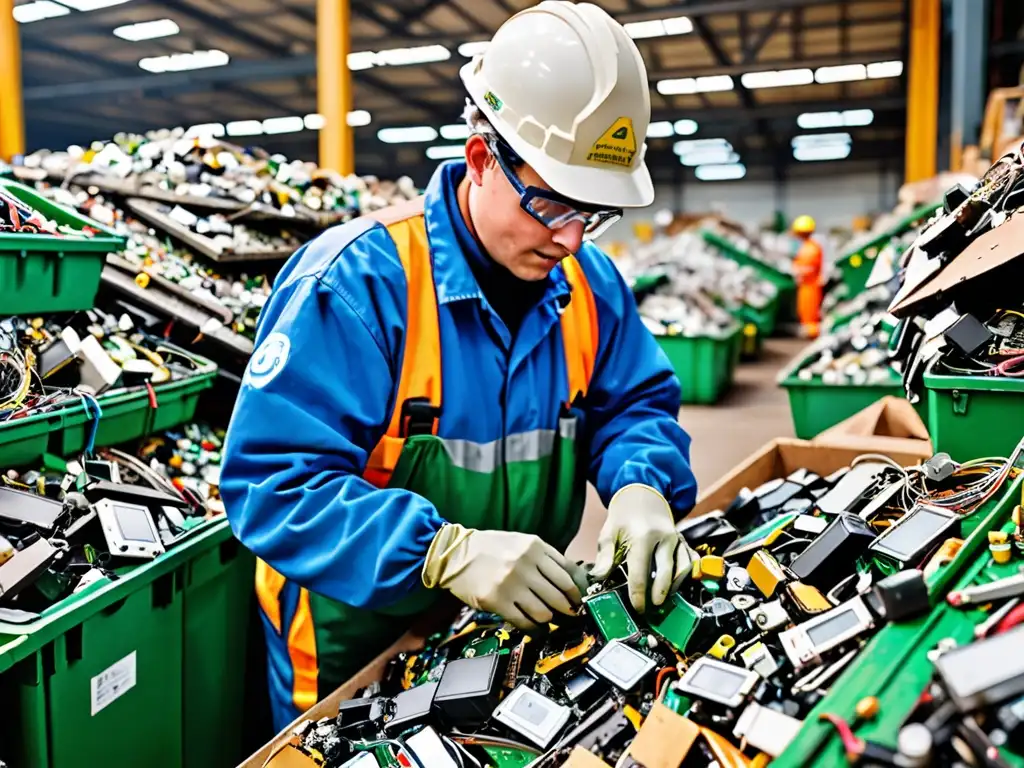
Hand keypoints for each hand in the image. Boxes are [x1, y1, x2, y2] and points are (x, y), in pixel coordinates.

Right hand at [422, 524, 585, 629]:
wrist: (454, 554)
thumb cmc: (490, 548)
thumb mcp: (521, 542)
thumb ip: (545, 558)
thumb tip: (570, 581)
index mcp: (535, 547)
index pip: (567, 575)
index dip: (576, 593)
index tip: (578, 601)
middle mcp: (525, 564)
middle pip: (559, 596)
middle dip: (568, 610)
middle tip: (569, 615)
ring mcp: (511, 584)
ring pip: (544, 612)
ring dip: (549, 620)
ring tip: (548, 620)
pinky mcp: (497, 601)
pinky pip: (524, 622)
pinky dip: (534, 629)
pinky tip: (535, 629)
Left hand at [591, 484, 696, 611]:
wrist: (642, 498)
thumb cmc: (623, 519)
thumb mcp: (608, 533)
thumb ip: (605, 557)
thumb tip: (598, 577)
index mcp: (642, 537)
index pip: (641, 572)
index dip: (639, 594)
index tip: (637, 608)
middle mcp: (664, 538)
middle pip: (666, 573)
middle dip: (659, 594)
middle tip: (651, 609)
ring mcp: (677, 539)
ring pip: (683, 569)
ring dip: (674, 587)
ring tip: (662, 599)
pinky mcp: (684, 541)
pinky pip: (692, 561)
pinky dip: (687, 575)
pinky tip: (676, 586)